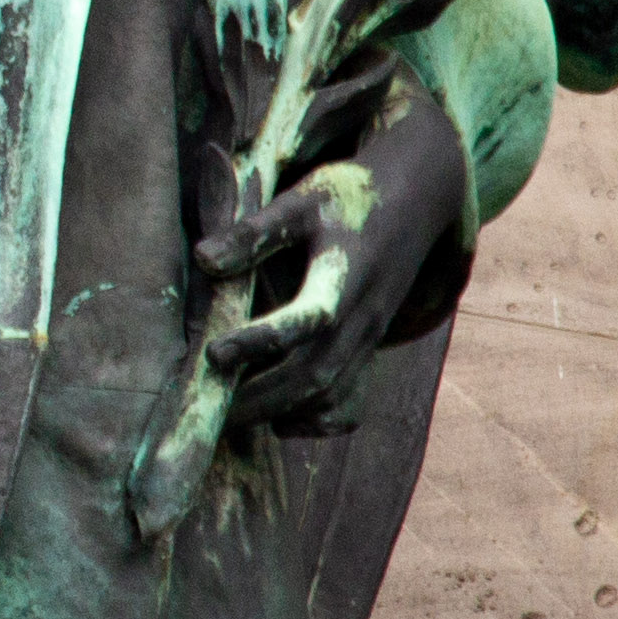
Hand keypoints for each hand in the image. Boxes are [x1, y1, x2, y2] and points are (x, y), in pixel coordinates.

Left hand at [199, 80, 470, 432]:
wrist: (414, 200)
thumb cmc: (347, 197)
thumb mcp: (300, 202)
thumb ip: (255, 232)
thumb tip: (203, 260)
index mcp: (346, 275)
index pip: (309, 318)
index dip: (263, 341)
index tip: (213, 354)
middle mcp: (363, 317)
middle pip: (315, 374)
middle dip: (258, 398)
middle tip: (204, 409)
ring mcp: (369, 338)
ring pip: (330, 396)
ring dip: (278, 413)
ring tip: (225, 421)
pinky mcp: (369, 349)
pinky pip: (351, 403)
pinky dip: (317, 422)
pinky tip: (279, 421)